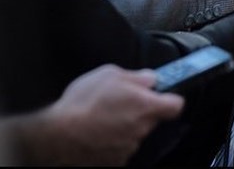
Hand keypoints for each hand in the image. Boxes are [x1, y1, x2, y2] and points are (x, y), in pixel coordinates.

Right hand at [29, 64, 183, 165]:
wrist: (56, 136)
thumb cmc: (85, 101)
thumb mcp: (110, 73)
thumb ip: (137, 76)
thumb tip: (151, 79)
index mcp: (147, 106)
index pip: (176, 105)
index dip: (171, 99)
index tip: (162, 94)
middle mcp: (142, 129)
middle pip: (152, 119)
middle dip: (141, 111)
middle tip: (121, 103)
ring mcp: (129, 148)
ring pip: (135, 133)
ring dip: (125, 126)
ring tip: (103, 118)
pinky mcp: (115, 162)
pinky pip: (119, 147)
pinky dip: (112, 141)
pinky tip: (96, 134)